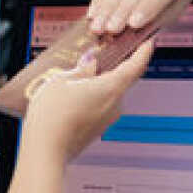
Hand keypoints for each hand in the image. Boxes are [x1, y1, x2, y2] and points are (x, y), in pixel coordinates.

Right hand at [21, 41, 155, 162]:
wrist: (45, 150)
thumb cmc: (52, 116)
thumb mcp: (61, 80)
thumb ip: (81, 69)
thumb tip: (90, 64)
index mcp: (110, 88)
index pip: (135, 66)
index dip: (143, 52)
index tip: (147, 42)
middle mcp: (115, 104)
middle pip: (122, 79)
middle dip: (113, 66)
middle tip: (100, 53)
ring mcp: (107, 119)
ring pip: (109, 93)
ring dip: (99, 83)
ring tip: (75, 77)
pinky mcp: (98, 129)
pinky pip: (100, 106)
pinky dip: (92, 97)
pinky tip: (73, 96)